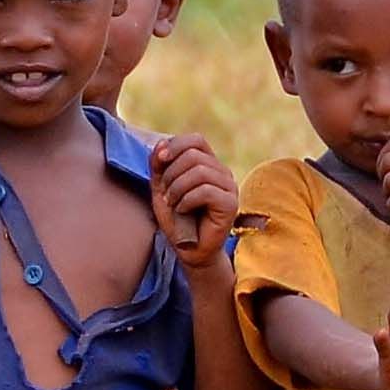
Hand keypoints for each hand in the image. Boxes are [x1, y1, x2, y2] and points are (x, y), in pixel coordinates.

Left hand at [150, 134, 237, 271]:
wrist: (189, 249)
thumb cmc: (177, 219)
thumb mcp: (161, 188)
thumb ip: (159, 166)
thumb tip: (160, 144)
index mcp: (208, 165)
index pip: (196, 140)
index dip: (176, 146)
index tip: (161, 160)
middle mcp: (222, 173)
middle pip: (194, 155)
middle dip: (171, 174)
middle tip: (166, 195)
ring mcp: (229, 188)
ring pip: (200, 172)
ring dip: (177, 188)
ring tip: (173, 204)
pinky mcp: (230, 204)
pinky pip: (206, 190)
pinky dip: (187, 200)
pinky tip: (183, 211)